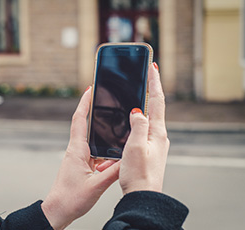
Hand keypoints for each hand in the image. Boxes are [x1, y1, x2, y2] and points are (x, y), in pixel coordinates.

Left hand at [41, 87, 119, 229]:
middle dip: (98, 117)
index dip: (84, 103)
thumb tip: (128, 160)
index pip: (79, 120)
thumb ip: (113, 172)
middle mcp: (76, 152)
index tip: (90, 89)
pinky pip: (95, 156)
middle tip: (110, 106)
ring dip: (105, 142)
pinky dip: (105, 156)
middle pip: (87, 128)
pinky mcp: (81, 167)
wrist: (58, 212)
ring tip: (117, 140)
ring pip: (94, 144)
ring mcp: (79, 159)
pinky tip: (113, 163)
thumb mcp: (96, 185)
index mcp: (77, 151)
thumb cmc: (70, 199)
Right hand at [118, 63, 168, 194]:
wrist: (142, 197)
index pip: (157, 100)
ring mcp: (154, 143)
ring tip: (137, 92)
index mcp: (157, 132)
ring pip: (149, 117)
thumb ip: (138, 126)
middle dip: (150, 89)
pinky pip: (144, 128)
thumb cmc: (139, 175)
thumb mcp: (136, 147)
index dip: (154, 81)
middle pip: (155, 106)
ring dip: (144, 103)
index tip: (152, 66)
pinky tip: (132, 119)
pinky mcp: (148, 150)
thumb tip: (138, 111)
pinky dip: (138, 118)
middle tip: (145, 75)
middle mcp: (158, 136)